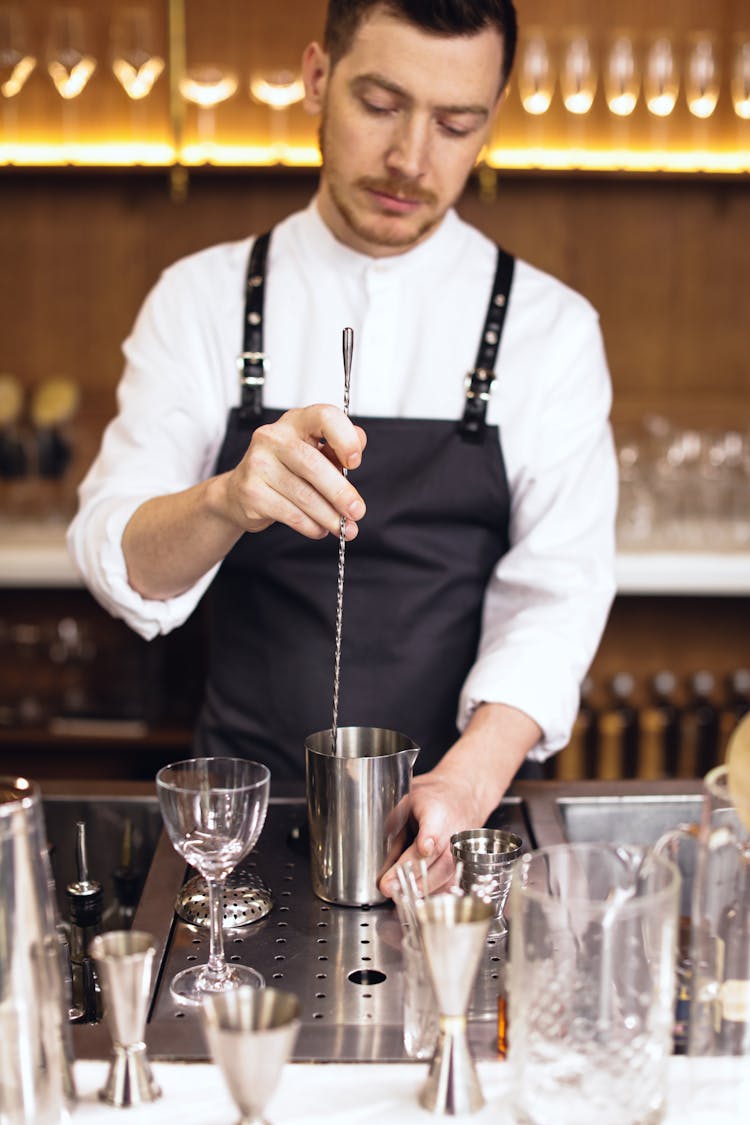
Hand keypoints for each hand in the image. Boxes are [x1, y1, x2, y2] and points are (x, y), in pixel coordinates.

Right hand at [223, 403, 366, 538]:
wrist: (239, 492)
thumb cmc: (283, 468)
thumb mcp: (313, 451)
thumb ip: (336, 448)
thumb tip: (359, 443)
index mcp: (296, 421)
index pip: (324, 417)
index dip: (345, 439)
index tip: (354, 462)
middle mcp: (273, 437)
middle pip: (313, 464)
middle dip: (340, 492)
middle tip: (357, 511)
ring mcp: (258, 464)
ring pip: (303, 494)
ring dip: (329, 515)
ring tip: (343, 527)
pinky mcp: (252, 491)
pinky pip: (290, 513)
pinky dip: (310, 525)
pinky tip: (319, 528)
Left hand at [378, 768, 482, 896]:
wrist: (462, 797)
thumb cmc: (432, 799)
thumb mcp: (408, 800)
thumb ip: (394, 822)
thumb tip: (375, 845)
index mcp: (437, 812)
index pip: (435, 827)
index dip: (429, 839)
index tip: (424, 847)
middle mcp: (453, 833)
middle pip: (438, 859)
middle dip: (413, 875)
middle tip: (388, 886)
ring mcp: (460, 851)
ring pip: (444, 875)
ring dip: (420, 889)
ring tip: (397, 896)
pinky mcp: (461, 865)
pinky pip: (448, 884)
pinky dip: (430, 893)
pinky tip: (412, 898)